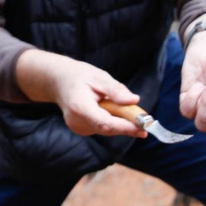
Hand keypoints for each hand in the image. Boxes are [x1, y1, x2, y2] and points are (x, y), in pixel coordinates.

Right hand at [15, 49, 146, 137]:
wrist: (58, 81)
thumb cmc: (79, 76)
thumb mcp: (98, 77)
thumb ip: (115, 90)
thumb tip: (134, 100)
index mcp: (79, 107)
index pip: (105, 123)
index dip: (125, 127)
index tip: (143, 128)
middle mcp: (77, 122)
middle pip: (108, 128)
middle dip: (129, 125)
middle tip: (146, 119)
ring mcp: (78, 128)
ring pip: (108, 129)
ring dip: (122, 121)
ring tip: (126, 108)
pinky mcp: (82, 129)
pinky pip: (103, 127)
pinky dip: (114, 121)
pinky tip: (112, 109)